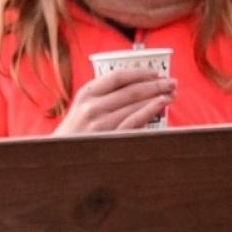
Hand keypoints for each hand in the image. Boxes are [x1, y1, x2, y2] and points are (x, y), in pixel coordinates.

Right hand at [53, 68, 174, 135]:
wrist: (58, 159)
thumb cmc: (74, 135)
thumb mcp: (81, 109)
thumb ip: (102, 97)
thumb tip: (136, 87)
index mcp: (85, 94)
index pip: (118, 76)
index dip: (140, 72)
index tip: (156, 73)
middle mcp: (92, 107)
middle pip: (131, 89)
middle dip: (156, 84)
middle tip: (172, 82)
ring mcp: (101, 124)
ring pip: (135, 103)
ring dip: (157, 96)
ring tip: (171, 94)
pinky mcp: (109, 139)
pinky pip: (134, 121)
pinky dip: (149, 110)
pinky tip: (161, 105)